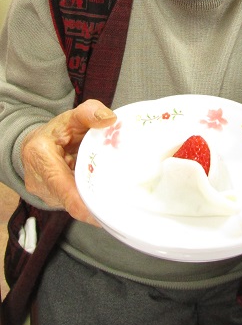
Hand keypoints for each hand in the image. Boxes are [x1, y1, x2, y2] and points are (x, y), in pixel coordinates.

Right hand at [21, 99, 116, 224]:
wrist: (35, 144)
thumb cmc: (56, 131)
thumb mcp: (71, 117)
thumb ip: (90, 113)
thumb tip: (110, 119)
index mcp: (40, 156)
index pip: (62, 187)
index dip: (83, 204)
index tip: (102, 212)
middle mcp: (39, 180)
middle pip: (71, 199)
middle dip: (95, 202)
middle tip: (121, 201)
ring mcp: (45, 194)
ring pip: (73, 203)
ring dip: (92, 199)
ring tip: (114, 194)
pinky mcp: (53, 200)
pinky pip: (74, 203)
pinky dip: (88, 198)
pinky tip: (103, 192)